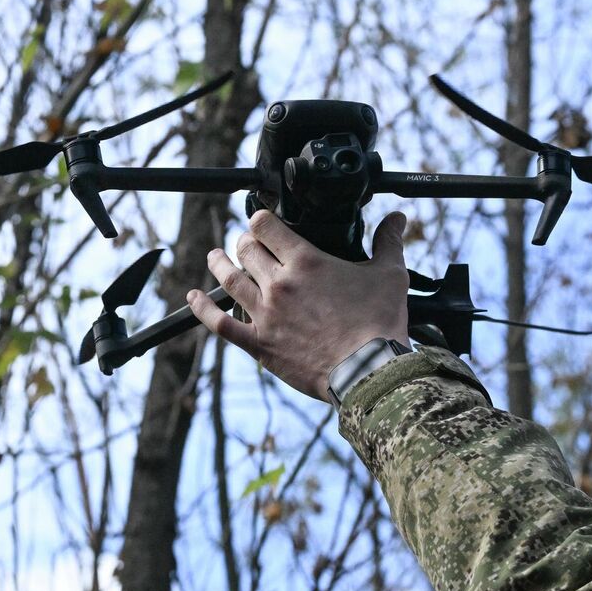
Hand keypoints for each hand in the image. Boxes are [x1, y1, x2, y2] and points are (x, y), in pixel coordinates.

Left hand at [187, 210, 410, 401]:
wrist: (369, 372)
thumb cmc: (380, 325)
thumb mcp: (390, 276)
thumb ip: (389, 243)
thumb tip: (398, 219)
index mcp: (306, 261)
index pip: (266, 225)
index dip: (262, 219)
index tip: (264, 222)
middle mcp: (279, 284)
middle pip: (245, 249)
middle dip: (245, 241)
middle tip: (248, 243)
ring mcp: (265, 314)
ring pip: (228, 279)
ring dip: (218, 264)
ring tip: (215, 257)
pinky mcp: (259, 343)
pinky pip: (220, 323)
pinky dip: (203, 309)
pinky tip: (194, 298)